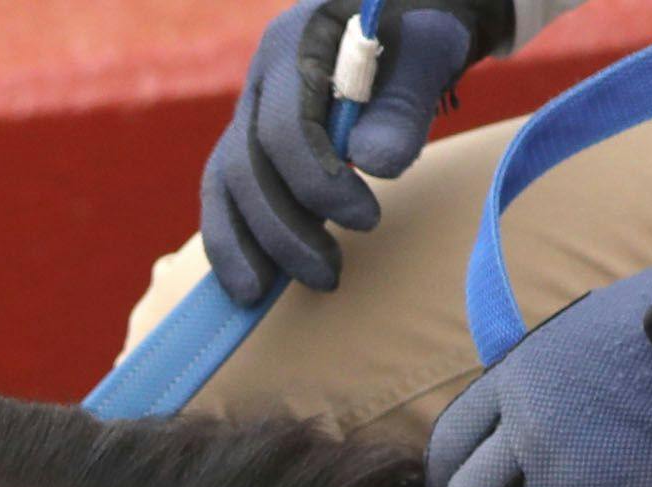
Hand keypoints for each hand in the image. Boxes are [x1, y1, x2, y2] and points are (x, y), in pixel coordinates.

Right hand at [203, 0, 511, 305]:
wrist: (408, 27)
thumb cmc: (422, 34)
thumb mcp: (429, 54)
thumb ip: (404, 103)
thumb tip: (375, 165)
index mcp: (295, 43)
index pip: (285, 129)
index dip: (318, 184)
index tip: (369, 221)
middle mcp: (259, 77)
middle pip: (244, 167)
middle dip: (282, 232)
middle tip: (330, 275)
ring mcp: (248, 113)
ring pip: (223, 188)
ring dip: (246, 248)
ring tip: (270, 295)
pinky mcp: (250, 145)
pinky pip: (225, 198)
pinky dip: (233, 243)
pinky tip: (252, 283)